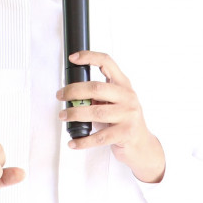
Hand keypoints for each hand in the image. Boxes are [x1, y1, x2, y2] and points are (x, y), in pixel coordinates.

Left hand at [56, 51, 165, 183]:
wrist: (142, 144)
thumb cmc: (124, 120)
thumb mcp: (115, 102)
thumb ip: (99, 95)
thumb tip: (73, 94)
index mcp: (123, 84)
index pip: (107, 63)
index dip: (89, 57)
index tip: (73, 58)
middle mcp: (127, 97)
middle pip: (96, 88)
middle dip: (74, 91)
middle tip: (60, 95)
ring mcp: (128, 115)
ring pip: (96, 112)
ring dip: (75, 113)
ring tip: (63, 115)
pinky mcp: (125, 133)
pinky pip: (99, 137)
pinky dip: (83, 140)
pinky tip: (73, 142)